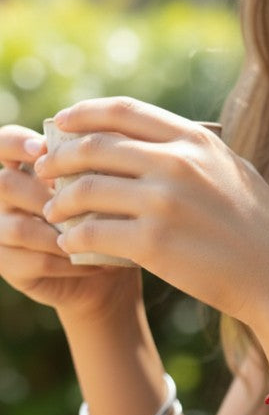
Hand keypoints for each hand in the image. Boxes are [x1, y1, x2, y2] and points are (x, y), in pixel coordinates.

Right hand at [0, 124, 138, 315]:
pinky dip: (70, 262)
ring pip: (19, 228)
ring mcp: (3, 232)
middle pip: (5, 184)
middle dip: (47, 196)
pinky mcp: (11, 266)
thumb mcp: (109, 192)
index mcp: (27, 171)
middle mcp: (7, 198)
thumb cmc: (112, 221)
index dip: (17, 143)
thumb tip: (108, 152)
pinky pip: (35, 261)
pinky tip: (97, 263)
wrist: (110, 270)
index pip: (6, 144)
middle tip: (84, 206)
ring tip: (97, 238)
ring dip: (63, 234)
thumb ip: (99, 171)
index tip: (43, 150)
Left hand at [35, 97, 268, 328]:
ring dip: (60, 200)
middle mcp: (176, 164)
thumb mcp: (235, 172)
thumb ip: (195, 153)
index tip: (62, 124)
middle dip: (59, 157)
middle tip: (46, 172)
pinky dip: (72, 236)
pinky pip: (92, 232)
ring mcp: (163, 203)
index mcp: (195, 141)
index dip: (82, 114)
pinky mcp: (154, 244)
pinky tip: (71, 243)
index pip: (121, 112)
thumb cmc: (263, 228)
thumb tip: (153, 143)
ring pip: (85, 189)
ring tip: (54, 212)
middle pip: (93, 147)